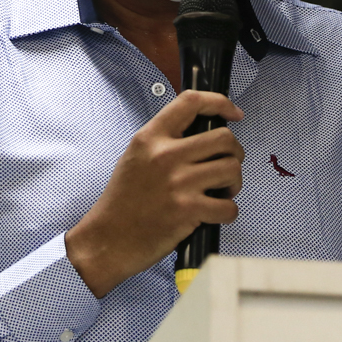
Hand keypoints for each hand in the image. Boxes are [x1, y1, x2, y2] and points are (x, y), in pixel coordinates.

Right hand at [65, 90, 244, 296]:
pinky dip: (228, 212)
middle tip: (226, 165)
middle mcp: (165, 155)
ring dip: (234, 183)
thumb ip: (164, 142)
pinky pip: (229, 206)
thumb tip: (203, 135)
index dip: (220, 102)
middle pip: (224, 138)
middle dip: (234, 153)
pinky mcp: (187, 211)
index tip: (233, 113)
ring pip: (232, 169)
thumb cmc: (122, 202)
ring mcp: (178, 183)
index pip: (191, 101)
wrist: (107, 239)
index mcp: (150, 138)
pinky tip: (214, 214)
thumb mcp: (135, 157)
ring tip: (221, 191)